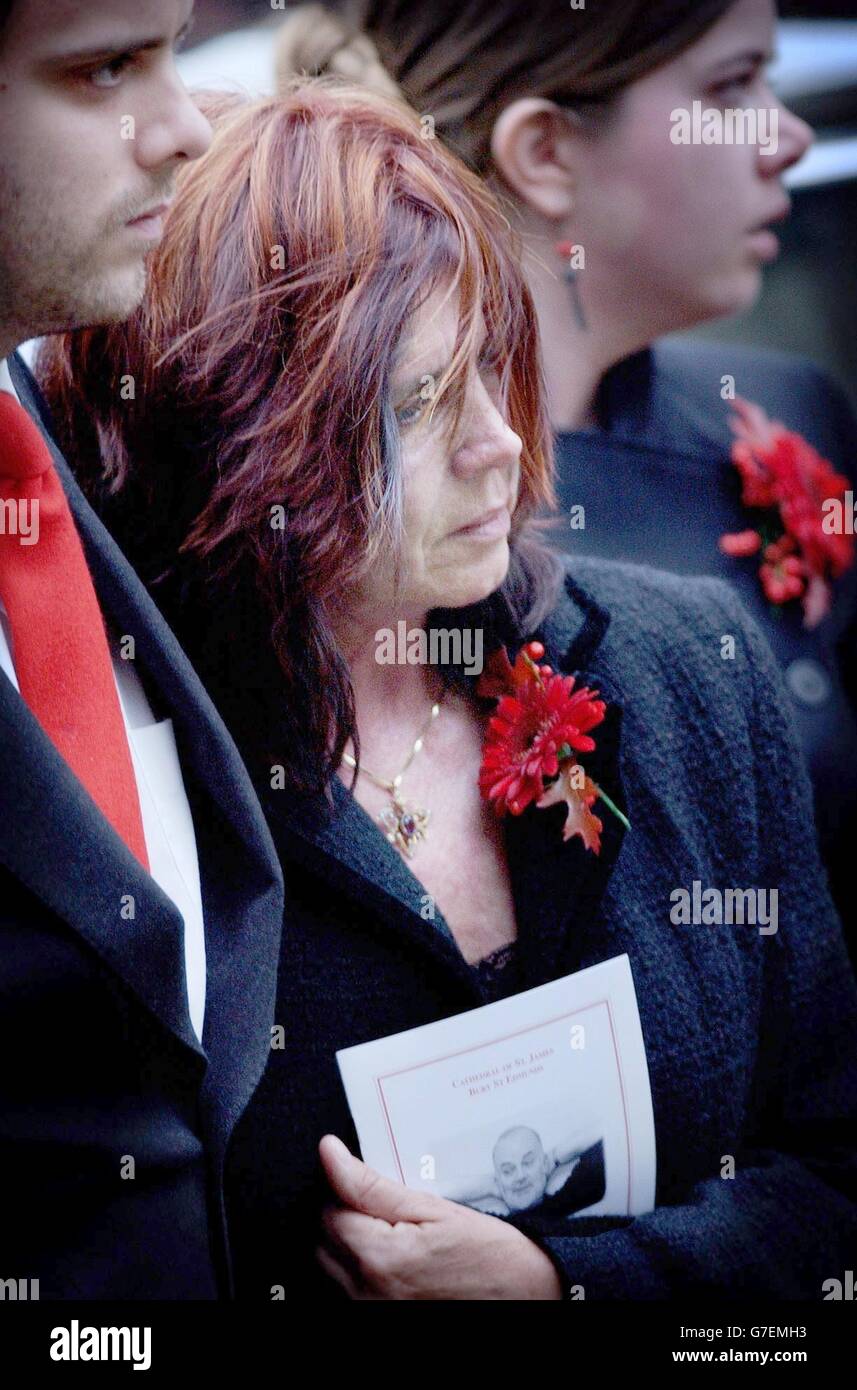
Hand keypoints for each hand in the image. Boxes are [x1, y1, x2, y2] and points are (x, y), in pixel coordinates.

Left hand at [315, 1134, 563, 1299]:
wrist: (528, 1298)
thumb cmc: (492, 1255)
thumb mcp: (435, 1208)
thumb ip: (372, 1185)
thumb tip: (329, 1153)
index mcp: (378, 1257)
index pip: (327, 1209)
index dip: (345, 1187)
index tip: (369, 1178)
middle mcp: (367, 1292)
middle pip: (325, 1241)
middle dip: (344, 1215)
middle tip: (386, 1204)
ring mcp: (373, 1311)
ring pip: (333, 1267)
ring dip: (351, 1243)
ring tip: (393, 1231)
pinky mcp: (381, 1320)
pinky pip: (351, 1290)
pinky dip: (362, 1270)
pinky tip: (395, 1257)